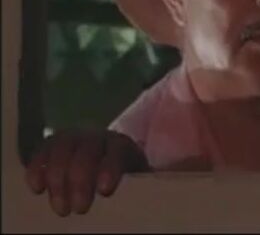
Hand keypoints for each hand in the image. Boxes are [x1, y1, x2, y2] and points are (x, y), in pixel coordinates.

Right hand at [25, 130, 148, 216]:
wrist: (106, 160)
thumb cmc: (122, 176)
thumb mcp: (133, 179)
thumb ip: (134, 185)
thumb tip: (135, 202)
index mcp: (121, 144)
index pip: (116, 151)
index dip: (110, 168)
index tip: (104, 191)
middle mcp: (98, 137)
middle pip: (87, 151)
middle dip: (80, 181)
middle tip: (79, 208)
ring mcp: (74, 137)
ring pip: (62, 148)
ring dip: (58, 178)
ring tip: (61, 208)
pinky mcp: (53, 143)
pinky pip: (42, 150)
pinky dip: (37, 167)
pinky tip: (38, 189)